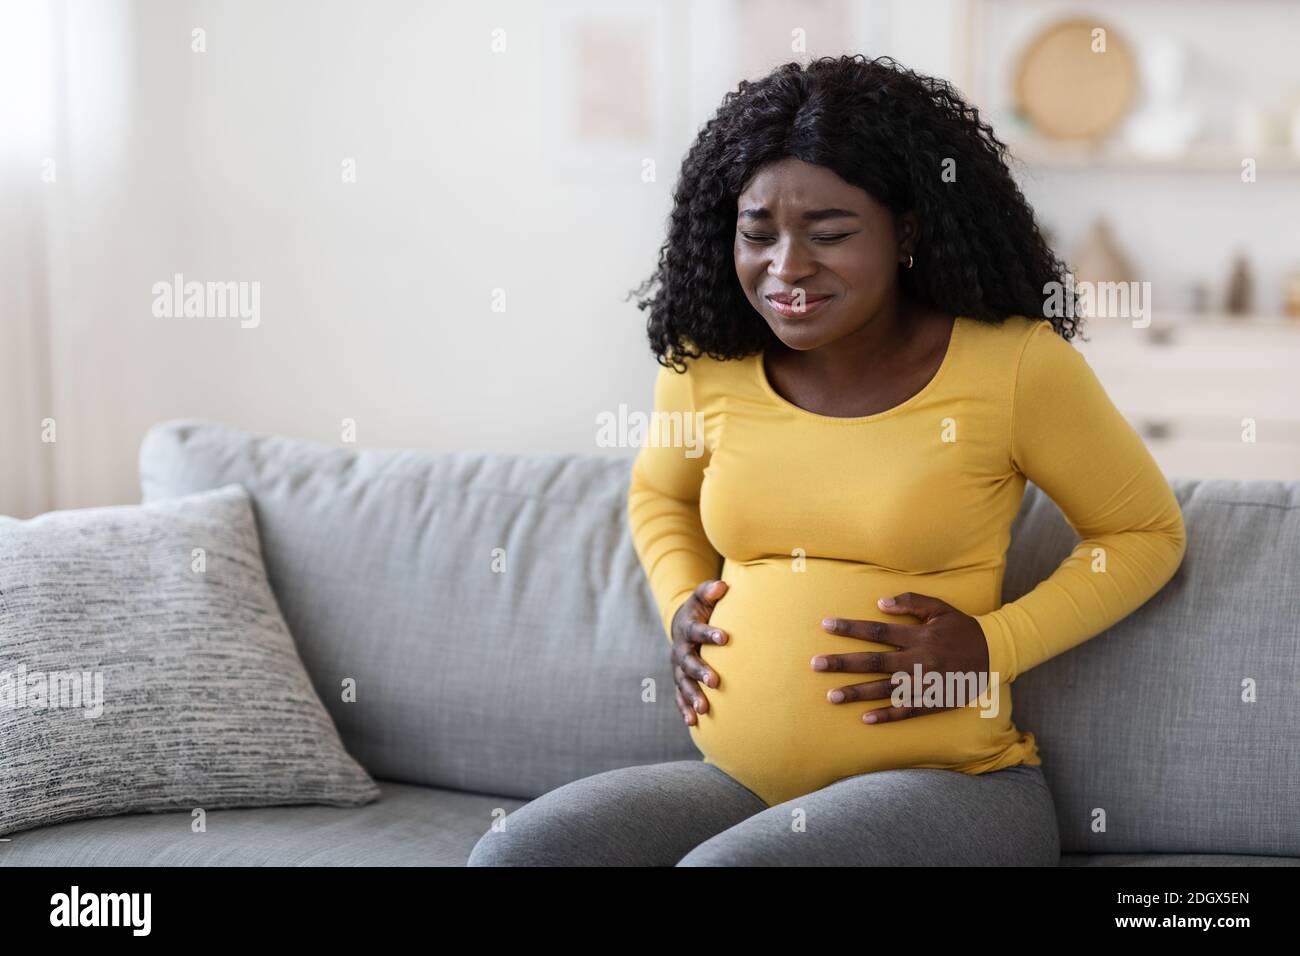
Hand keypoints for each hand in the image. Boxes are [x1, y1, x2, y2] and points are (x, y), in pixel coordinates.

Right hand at [670, 579, 728, 724]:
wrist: (683, 625)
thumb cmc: (701, 609)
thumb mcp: (703, 597)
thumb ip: (711, 590)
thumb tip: (723, 586)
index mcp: (686, 628)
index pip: (697, 630)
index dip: (710, 634)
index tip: (725, 638)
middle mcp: (679, 650)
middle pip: (688, 662)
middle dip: (700, 672)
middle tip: (715, 681)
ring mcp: (678, 668)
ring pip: (683, 684)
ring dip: (692, 696)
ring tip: (704, 710)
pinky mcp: (680, 681)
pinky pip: (679, 697)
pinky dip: (684, 709)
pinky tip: (693, 723)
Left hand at [811, 591, 990, 723]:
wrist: (995, 653)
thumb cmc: (963, 628)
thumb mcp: (940, 608)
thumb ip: (911, 602)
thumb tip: (880, 603)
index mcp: (918, 636)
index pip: (876, 631)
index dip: (850, 628)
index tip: (826, 625)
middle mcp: (918, 660)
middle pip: (874, 662)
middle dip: (843, 663)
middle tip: (816, 665)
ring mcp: (924, 683)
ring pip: (885, 689)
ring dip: (857, 693)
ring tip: (832, 696)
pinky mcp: (933, 700)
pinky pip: (906, 710)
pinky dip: (887, 715)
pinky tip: (866, 718)